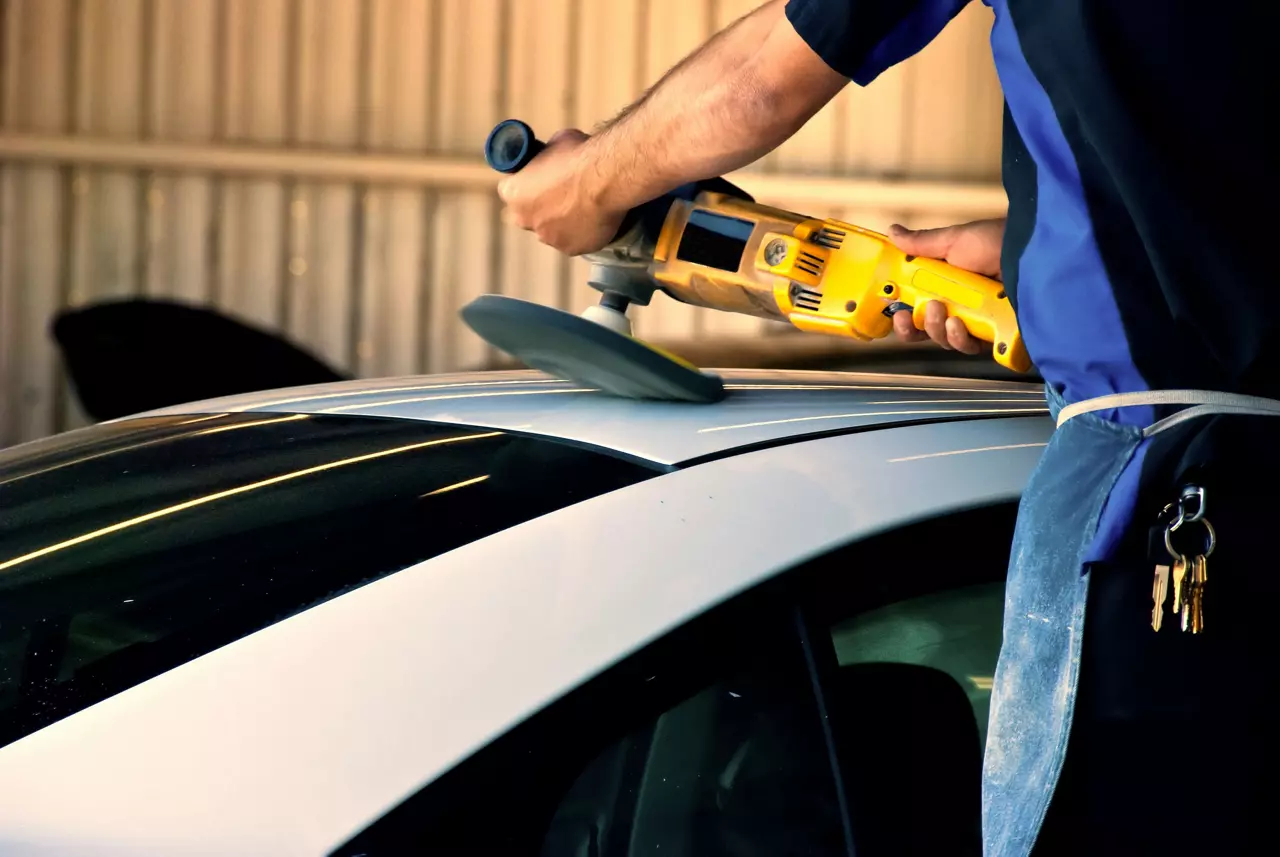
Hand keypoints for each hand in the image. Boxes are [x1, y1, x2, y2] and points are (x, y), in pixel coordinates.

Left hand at [496, 129, 626, 256]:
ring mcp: (549, 238)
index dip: (526, 184)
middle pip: (529, 215)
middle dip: (541, 207)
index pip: (511, 190)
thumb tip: (553, 159)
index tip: (539, 179)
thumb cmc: (580, 156)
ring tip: (584, 207)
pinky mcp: (571, 249)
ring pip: (551, 231)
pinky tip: (594, 219)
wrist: (607, 178)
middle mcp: (525, 220)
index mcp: (514, 193)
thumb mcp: (555, 144)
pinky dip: (581, 233)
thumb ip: (546, 158)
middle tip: (562, 195)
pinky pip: (574, 242)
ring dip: (562, 222)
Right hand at [885, 217, 1005, 353]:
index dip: (903, 316)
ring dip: (937, 329)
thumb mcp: (954, 240)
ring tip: (942, 311)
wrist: (1030, 253)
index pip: (917, 311)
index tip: (894, 310)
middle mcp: (961, 307)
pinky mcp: (995, 335)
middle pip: (928, 331)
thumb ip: (922, 243)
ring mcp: (978, 322)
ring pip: (947, 340)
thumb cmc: (995, 242)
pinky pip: (970, 347)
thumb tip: (892, 232)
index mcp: (946, 287)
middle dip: (917, 326)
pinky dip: (960, 339)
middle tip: (920, 310)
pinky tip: (959, 325)